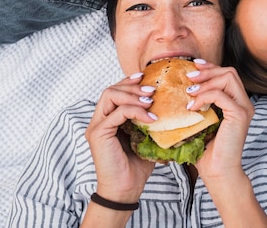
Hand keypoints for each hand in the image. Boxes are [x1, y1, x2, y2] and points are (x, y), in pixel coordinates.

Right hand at [85, 74, 155, 202]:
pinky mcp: (98, 135)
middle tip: (152, 89)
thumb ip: (149, 119)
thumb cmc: (136, 165)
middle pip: (111, 90)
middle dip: (132, 86)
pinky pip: (117, 113)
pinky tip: (150, 118)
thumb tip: (169, 102)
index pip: (114, 91)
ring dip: (133, 95)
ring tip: (151, 100)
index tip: (146, 77)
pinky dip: (135, 111)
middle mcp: (98, 121)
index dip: (129, 82)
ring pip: (110, 95)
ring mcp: (96, 127)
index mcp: (107, 119)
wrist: (126, 190)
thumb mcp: (145, 136)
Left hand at [185, 62, 253, 183]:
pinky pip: (221, 95)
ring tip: (189, 91)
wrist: (217, 172)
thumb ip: (199, 103)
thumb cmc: (207, 150)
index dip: (210, 67)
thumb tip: (180, 87)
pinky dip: (204, 96)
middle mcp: (244, 102)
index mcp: (237, 102)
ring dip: (206, 81)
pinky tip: (192, 105)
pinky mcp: (239, 115)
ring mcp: (244, 107)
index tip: (193, 66)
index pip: (227, 74)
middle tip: (189, 77)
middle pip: (229, 72)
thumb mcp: (202, 120)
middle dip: (208, 70)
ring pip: (228, 78)